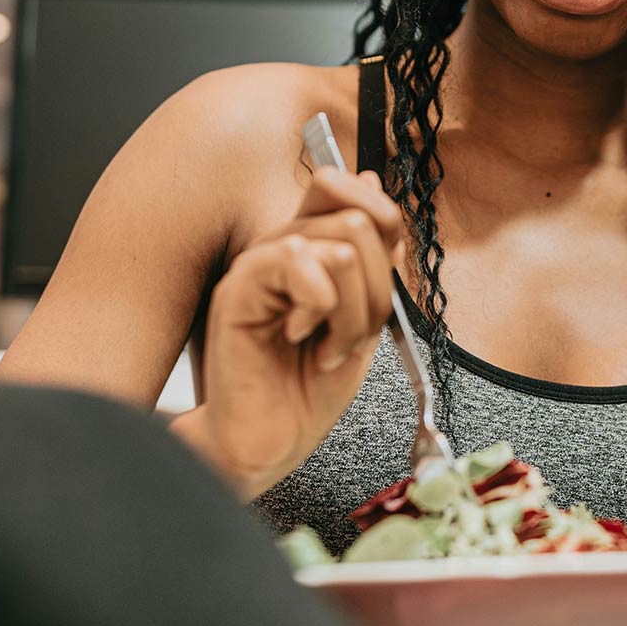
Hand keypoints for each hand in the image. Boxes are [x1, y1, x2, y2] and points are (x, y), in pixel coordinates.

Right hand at [174, 167, 403, 497]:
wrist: (271, 441)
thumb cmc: (307, 388)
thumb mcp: (362, 317)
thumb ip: (372, 259)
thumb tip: (374, 184)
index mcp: (312, 247)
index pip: (353, 188)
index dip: (386, 226)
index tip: (379, 289)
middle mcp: (284, 245)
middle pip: (361, 220)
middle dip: (376, 291)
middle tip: (351, 336)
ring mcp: (260, 263)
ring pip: (343, 248)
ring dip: (351, 313)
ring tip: (328, 347)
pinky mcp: (239, 288)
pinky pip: (303, 264)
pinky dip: (320, 312)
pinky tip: (298, 337)